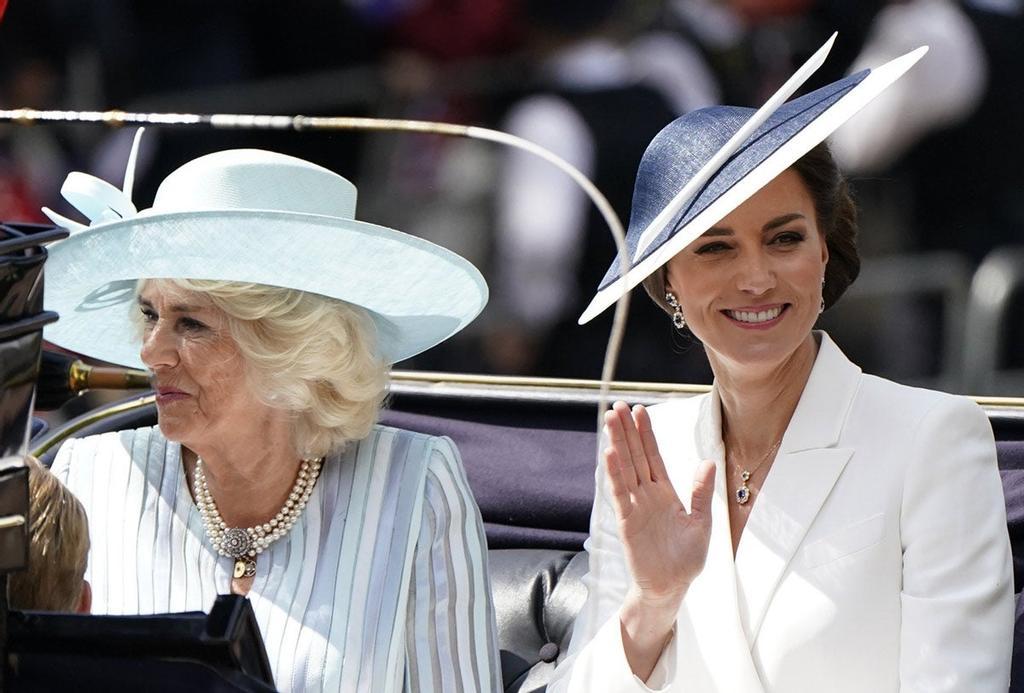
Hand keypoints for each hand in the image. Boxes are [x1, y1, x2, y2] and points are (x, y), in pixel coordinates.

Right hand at [604, 401, 715, 604]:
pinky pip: (620, 492)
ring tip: (610, 419)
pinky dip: (614, 472)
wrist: (671, 587)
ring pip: (625, 468)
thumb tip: (708, 462)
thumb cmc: (686, 559)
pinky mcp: (627, 521)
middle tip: (618, 406)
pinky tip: (609, 453)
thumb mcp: (701, 524)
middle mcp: (647, 495)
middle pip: (635, 456)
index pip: (654, 456)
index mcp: (665, 493)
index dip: (646, 434)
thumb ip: (702, 493)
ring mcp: (635, 506)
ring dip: (618, 443)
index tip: (640, 411)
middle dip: (627, 431)